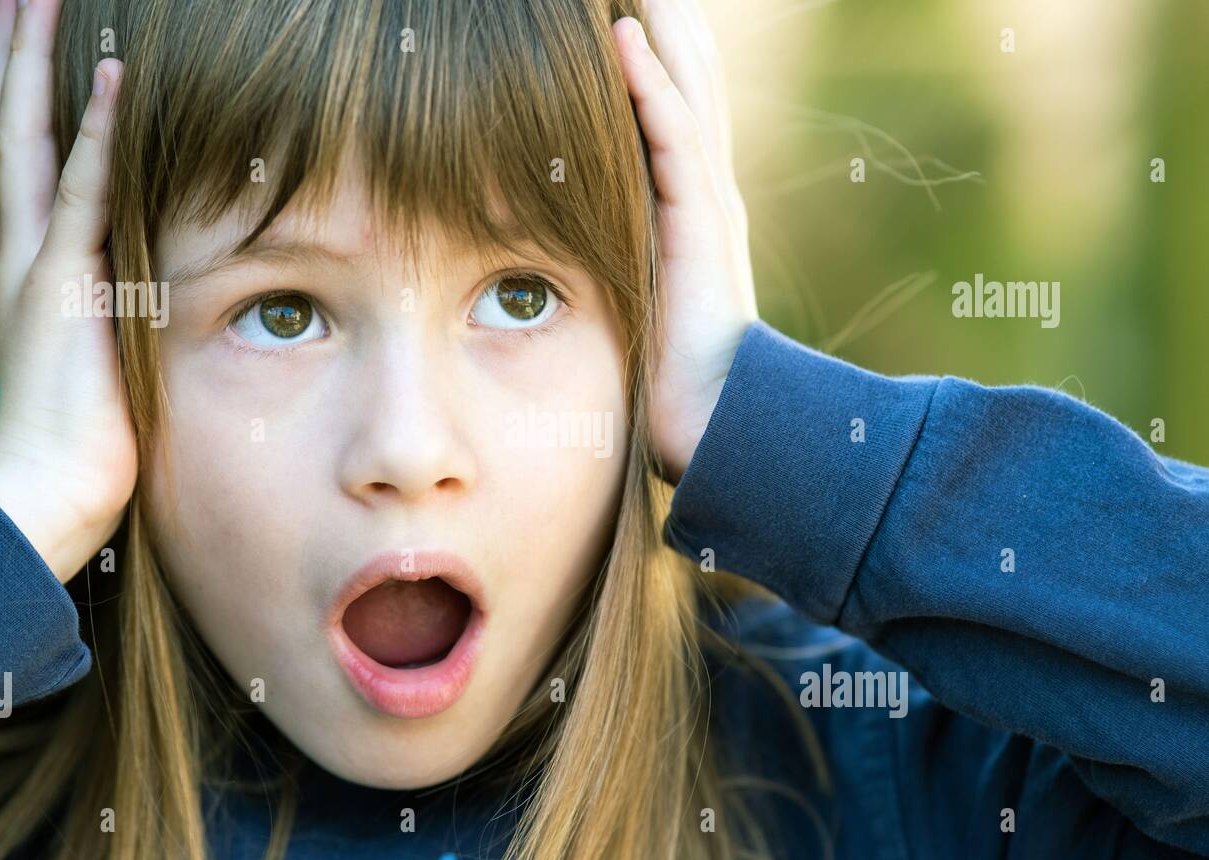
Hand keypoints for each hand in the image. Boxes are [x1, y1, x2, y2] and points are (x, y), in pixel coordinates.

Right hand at [0, 0, 136, 582]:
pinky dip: (93, 132)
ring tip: (40, 1)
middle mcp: (3, 257)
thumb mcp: (72, 359)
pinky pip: (80, 192)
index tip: (14, 49)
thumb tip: (112, 297)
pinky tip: (110, 76)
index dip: (3, 101)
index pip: (0, 167)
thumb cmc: (66, 442)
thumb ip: (83, 316)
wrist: (41, 492)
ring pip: (19, 141)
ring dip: (31, 65)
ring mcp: (27, 267)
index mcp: (6, 274)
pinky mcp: (64, 286)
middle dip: (3, 59)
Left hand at [613, 1, 759, 483]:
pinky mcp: (700, 219)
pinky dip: (650, 83)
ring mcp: (706, 200)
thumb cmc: (668, 376)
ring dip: (662, 28)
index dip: (652, 56)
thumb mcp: (633, 298)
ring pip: (685, 89)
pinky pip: (673, 136)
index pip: (672, 108)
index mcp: (689, 205)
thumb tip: (544, 256)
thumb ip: (611, 260)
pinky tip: (625, 35)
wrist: (714, 419)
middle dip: (666, 22)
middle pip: (687, 81)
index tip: (620, 9)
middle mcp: (704, 189)